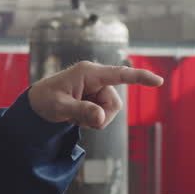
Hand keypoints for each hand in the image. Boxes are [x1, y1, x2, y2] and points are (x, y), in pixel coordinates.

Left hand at [27, 61, 162, 128]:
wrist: (37, 104)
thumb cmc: (45, 100)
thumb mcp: (60, 107)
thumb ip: (80, 111)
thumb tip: (100, 117)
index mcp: (88, 72)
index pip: (119, 74)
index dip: (139, 78)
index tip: (157, 81)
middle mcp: (96, 77)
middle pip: (115, 103)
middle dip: (101, 116)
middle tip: (79, 121)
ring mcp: (97, 87)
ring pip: (111, 110)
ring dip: (96, 119)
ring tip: (76, 117)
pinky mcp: (96, 96)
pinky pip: (105, 112)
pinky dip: (94, 119)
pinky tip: (79, 116)